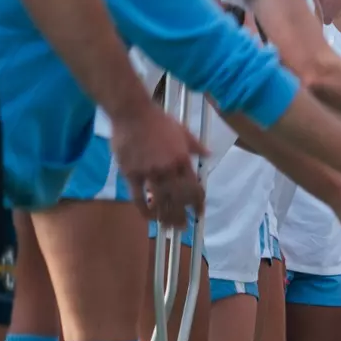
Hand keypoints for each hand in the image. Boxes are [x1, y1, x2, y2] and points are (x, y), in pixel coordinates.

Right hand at [109, 100, 207, 227]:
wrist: (132, 112)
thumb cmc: (158, 119)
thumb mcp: (183, 131)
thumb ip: (196, 146)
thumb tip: (209, 155)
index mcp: (183, 159)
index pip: (194, 187)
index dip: (197, 203)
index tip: (198, 213)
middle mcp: (168, 169)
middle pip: (178, 199)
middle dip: (182, 216)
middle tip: (184, 228)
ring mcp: (149, 172)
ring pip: (160, 201)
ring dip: (166, 217)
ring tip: (169, 227)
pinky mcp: (131, 173)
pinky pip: (138, 197)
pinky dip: (144, 210)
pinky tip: (149, 218)